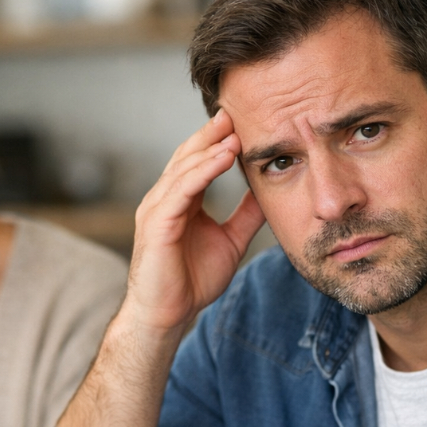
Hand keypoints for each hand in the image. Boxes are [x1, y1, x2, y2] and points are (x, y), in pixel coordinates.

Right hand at [124, 109, 265, 334]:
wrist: (167, 316)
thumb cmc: (191, 282)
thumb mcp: (230, 240)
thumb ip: (246, 215)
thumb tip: (269, 192)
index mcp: (181, 201)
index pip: (198, 161)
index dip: (218, 140)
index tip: (243, 121)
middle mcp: (165, 199)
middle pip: (188, 156)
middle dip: (211, 133)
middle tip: (235, 110)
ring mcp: (157, 209)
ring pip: (184, 168)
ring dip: (210, 148)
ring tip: (234, 131)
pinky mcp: (157, 223)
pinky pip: (181, 189)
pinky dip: (202, 171)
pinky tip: (223, 157)